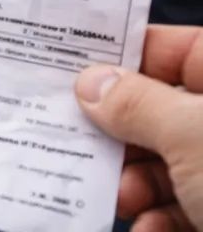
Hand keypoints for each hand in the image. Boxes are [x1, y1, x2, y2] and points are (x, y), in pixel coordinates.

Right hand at [75, 25, 202, 229]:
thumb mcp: (192, 135)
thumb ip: (137, 104)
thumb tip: (90, 82)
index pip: (176, 49)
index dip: (125, 56)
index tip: (73, 68)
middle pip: (158, 111)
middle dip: (119, 135)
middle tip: (81, 141)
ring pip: (162, 163)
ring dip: (132, 185)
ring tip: (123, 200)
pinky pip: (177, 206)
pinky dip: (156, 219)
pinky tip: (150, 229)